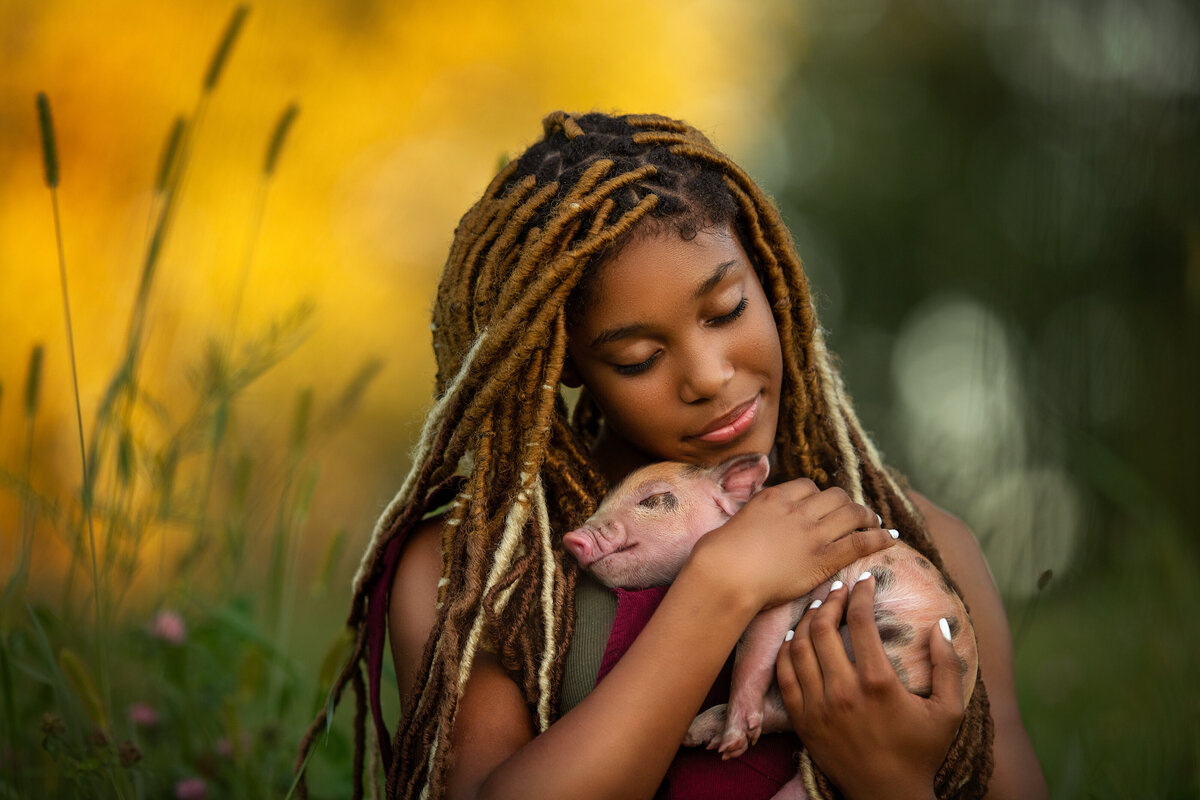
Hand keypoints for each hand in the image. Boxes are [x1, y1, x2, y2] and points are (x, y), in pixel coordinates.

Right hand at [690, 478, 895, 609]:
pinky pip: (860, 541)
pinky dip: (879, 537)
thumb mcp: (734, 523)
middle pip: (835, 495)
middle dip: (846, 503)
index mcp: (774, 498)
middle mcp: (798, 509)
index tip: (823, 506)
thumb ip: (752, 519)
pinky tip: (889, 537)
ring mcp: (813, 533)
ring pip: (852, 513)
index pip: (807, 486)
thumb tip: (751, 523)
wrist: (726, 574)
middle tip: (853, 514)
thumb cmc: (719, 556)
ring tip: (874, 522)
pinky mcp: (824, 558)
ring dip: (866, 516)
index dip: (819, 496)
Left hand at [775, 576, 964, 799]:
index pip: (859, 621)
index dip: (860, 593)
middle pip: (822, 627)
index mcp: (878, 683)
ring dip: (806, 620)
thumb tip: (941, 625)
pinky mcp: (802, 720)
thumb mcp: (949, 711)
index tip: (865, 580)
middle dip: (829, 599)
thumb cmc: (921, 752)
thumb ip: (948, 665)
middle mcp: (843, 691)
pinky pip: (784, 674)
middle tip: (838, 587)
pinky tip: (797, 637)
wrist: (888, 796)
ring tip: (819, 607)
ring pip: (798, 647)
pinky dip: (786, 650)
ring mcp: (817, 706)